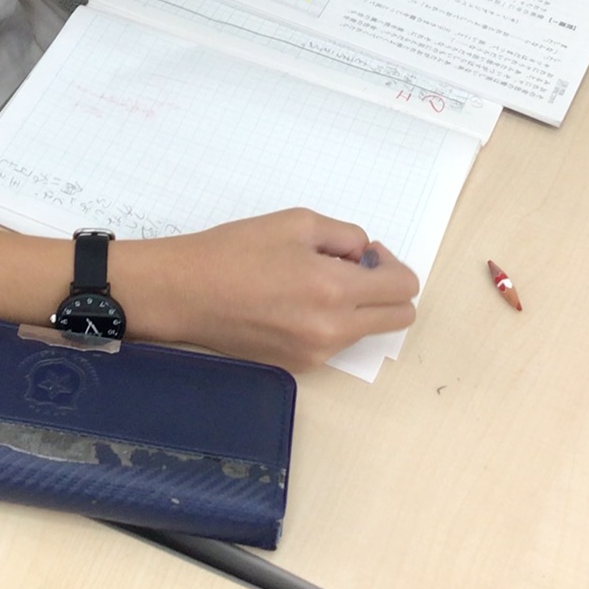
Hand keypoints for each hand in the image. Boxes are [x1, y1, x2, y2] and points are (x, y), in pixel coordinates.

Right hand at [121, 208, 420, 371]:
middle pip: (398, 318)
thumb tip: (363, 257)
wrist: (184, 292)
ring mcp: (316, 354)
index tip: (363, 253)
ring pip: (366, 331)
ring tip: (310, 282)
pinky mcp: (298, 366)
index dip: (392, 263)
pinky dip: (329, 322)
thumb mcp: (297, 222)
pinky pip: (335, 343)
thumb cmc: (235, 250)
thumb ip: (345, 236)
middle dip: (386, 289)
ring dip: (356, 305)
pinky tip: (292, 302)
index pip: (404, 289)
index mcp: (336, 291)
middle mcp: (333, 331)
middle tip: (350, 267)